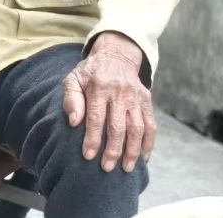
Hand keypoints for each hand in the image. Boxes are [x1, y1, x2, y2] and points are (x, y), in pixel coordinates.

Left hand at [61, 32, 154, 173]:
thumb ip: (71, 98)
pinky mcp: (147, 100)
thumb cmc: (90, 73)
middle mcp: (119, 91)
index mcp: (98, 86)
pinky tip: (143, 157)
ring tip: (126, 168)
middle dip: (113, 150)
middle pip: (118, 126)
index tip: (88, 156)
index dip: (93, 139)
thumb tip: (74, 122)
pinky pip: (151, 124)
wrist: (116, 56)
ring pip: (137, 128)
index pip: (96, 118)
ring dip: (132, 151)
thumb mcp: (73, 79)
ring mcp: (135, 96)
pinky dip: (149, 143)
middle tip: (107, 167)